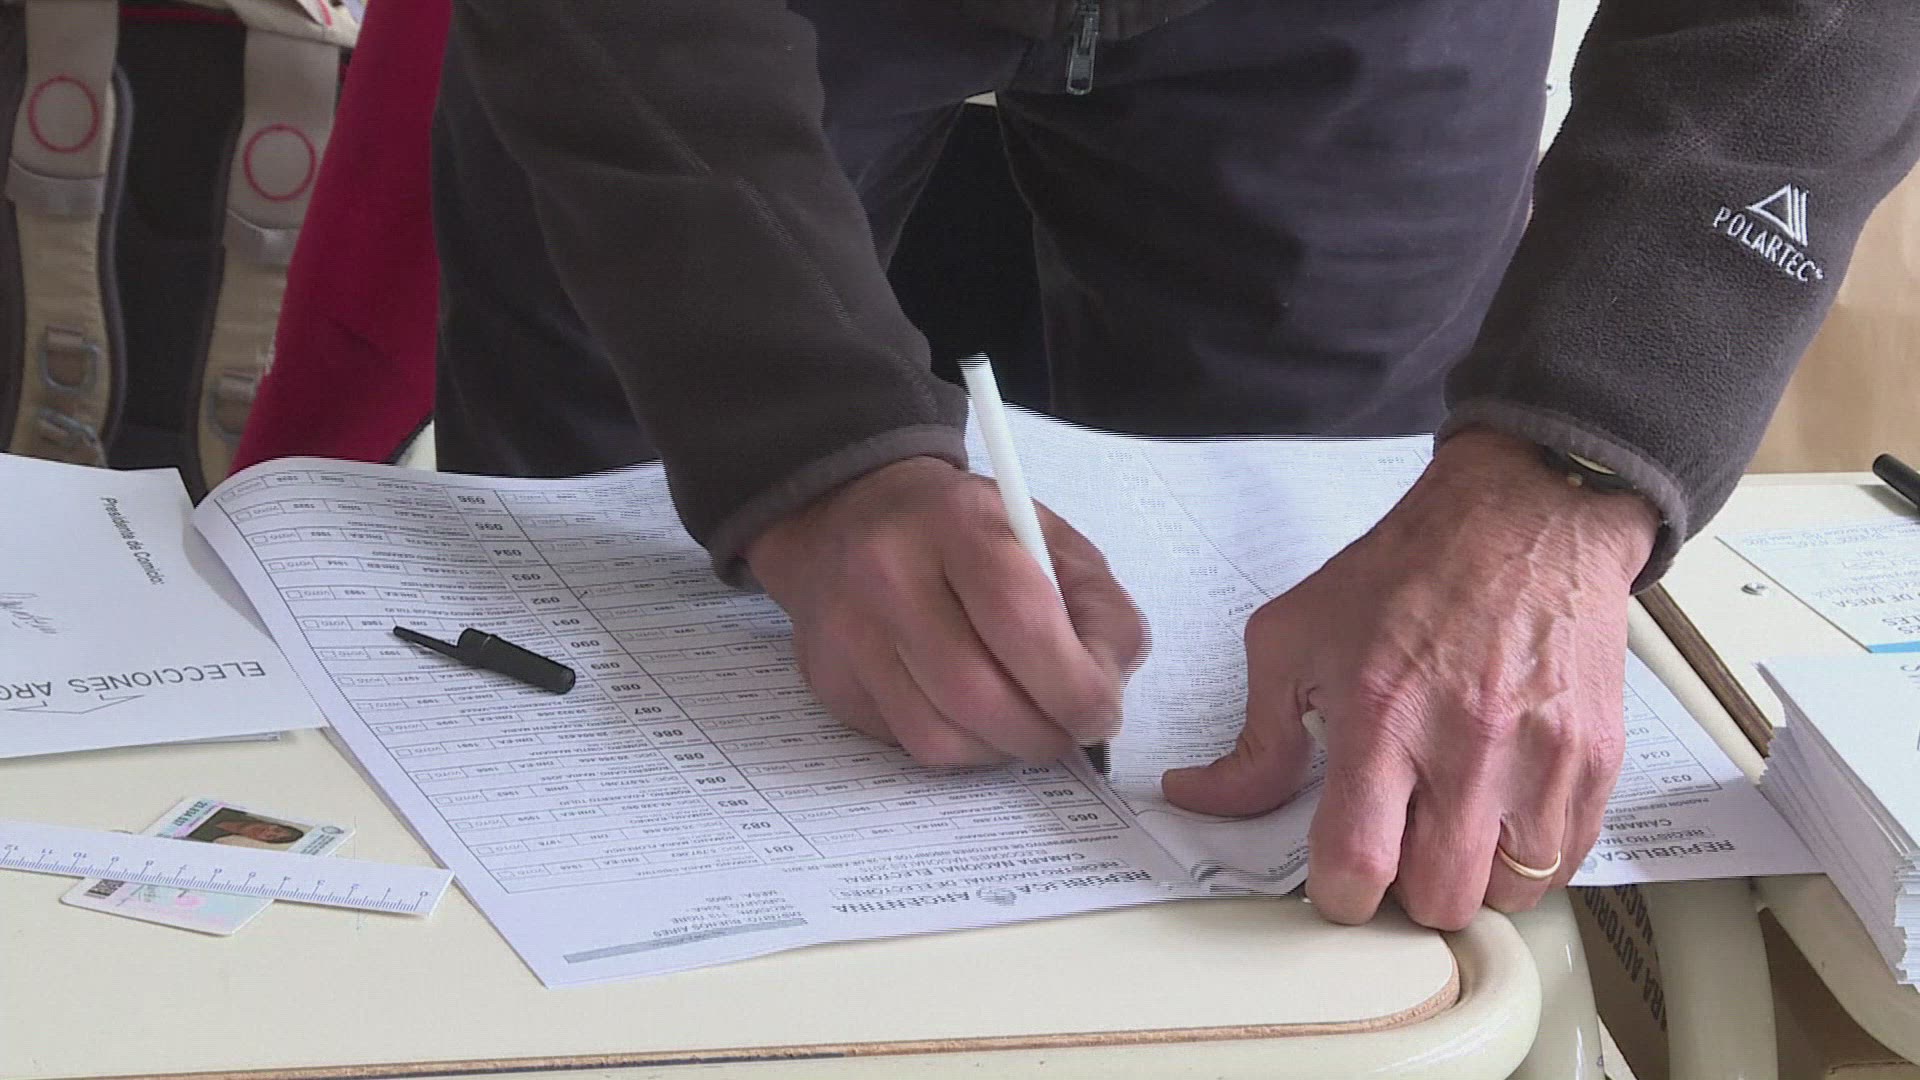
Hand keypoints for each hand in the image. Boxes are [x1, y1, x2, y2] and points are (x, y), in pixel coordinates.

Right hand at [746, 456, 1146, 765]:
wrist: (848, 514)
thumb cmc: (963, 532)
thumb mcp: (1047, 536)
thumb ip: (1099, 607)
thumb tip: (1106, 691)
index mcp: (958, 522)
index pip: (1021, 620)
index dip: (1072, 686)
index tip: (1100, 712)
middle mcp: (889, 573)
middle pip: (977, 693)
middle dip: (1042, 733)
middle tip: (1068, 732)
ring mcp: (849, 631)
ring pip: (940, 735)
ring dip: (1001, 749)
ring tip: (1023, 723)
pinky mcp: (831, 679)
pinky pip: (909, 744)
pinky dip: (959, 746)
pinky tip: (973, 716)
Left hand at [1162, 429, 1658, 929]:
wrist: (1524, 518)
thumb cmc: (1409, 573)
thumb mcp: (1293, 638)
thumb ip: (1253, 738)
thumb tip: (1203, 796)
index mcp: (1382, 715)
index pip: (1360, 865)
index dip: (1340, 895)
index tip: (1338, 880)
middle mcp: (1467, 744)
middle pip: (1439, 898)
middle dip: (1407, 891)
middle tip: (1398, 846)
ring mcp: (1542, 757)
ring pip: (1510, 892)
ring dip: (1473, 877)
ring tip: (1451, 825)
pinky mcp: (1595, 759)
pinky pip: (1567, 859)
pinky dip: (1528, 854)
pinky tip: (1498, 808)